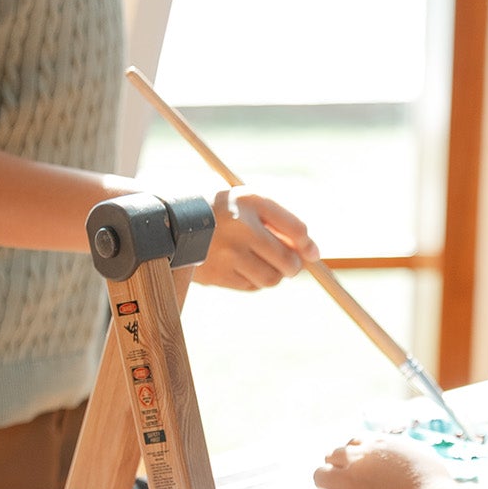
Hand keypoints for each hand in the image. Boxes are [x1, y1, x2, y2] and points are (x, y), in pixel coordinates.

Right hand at [195, 186, 318, 289]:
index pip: (296, 229)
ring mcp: (227, 254)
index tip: (311, 252)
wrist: (173, 223)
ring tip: (259, 261)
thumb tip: (314, 254)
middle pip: (287, 261)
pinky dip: (253, 280)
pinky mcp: (216, 274)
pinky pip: (250, 286)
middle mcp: (240, 227)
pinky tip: (242, 266)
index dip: (307, 245)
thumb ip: (284, 223)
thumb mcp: (252, 204)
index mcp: (251, 202)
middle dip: (292, 265)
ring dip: (273, 274)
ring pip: (270, 278)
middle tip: (287, 262)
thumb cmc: (224, 211)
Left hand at [314, 434, 454, 488]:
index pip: (352, 443)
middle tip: (347, 484)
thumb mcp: (419, 453)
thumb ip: (400, 451)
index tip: (358, 468)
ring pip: (320, 476)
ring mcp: (350, 478)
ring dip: (329, 485)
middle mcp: (360, 456)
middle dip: (337, 469)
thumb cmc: (434, 484)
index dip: (353, 457)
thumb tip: (398, 454)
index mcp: (378, 442)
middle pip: (331, 456)